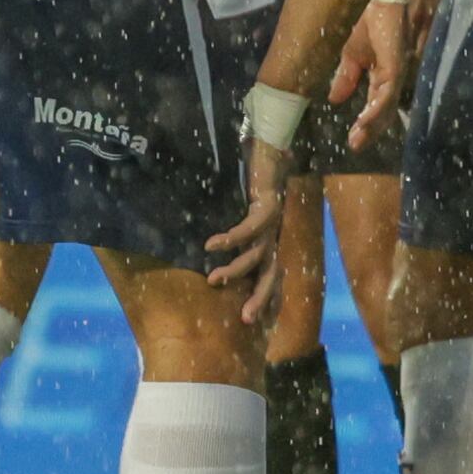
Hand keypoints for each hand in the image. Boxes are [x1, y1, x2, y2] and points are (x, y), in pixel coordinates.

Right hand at [203, 135, 294, 323]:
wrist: (268, 147)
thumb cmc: (248, 182)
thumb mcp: (237, 215)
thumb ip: (228, 235)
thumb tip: (198, 251)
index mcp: (268, 242)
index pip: (271, 278)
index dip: (267, 301)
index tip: (257, 326)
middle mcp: (274, 236)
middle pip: (272, 275)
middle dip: (260, 299)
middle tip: (243, 320)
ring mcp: (274, 221)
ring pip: (259, 255)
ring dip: (237, 270)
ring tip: (214, 280)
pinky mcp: (269, 204)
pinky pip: (251, 227)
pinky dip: (232, 238)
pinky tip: (212, 245)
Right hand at [332, 0, 408, 149]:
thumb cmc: (368, 22)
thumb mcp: (351, 56)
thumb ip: (346, 78)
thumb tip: (335, 100)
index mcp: (381, 76)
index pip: (375, 106)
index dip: (365, 124)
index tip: (351, 141)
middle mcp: (392, 78)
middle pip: (384, 112)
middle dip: (370, 131)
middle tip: (355, 146)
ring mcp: (396, 73)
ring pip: (387, 107)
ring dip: (373, 125)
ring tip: (358, 138)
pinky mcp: (396, 65)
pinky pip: (387, 93)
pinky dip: (376, 109)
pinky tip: (365, 121)